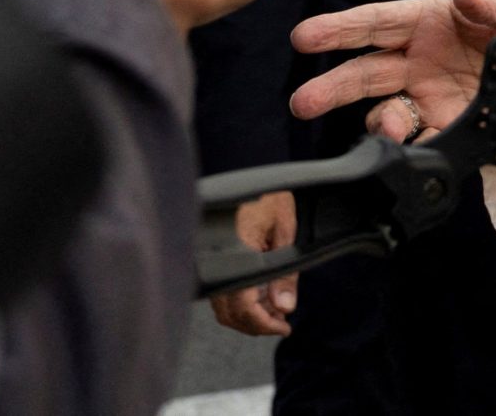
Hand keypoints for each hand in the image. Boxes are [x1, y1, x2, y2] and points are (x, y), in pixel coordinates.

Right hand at [207, 191, 297, 336]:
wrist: (248, 168)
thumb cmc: (268, 194)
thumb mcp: (285, 230)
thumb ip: (286, 272)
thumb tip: (285, 307)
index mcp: (236, 254)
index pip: (242, 307)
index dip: (263, 324)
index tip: (284, 327)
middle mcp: (216, 261)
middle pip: (229, 313)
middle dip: (256, 324)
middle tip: (281, 323)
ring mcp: (210, 261)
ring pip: (223, 305)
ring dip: (248, 315)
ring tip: (275, 310)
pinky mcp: (210, 258)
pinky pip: (221, 290)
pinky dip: (239, 300)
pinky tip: (260, 296)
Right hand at [291, 0, 495, 145]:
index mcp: (434, 21)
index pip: (379, 22)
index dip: (341, 28)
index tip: (305, 36)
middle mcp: (424, 60)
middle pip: (367, 72)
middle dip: (333, 86)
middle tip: (304, 100)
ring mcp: (434, 97)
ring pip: (387, 112)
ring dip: (380, 122)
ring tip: (390, 128)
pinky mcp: (452, 128)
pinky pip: (422, 142)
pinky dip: (411, 149)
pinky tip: (413, 148)